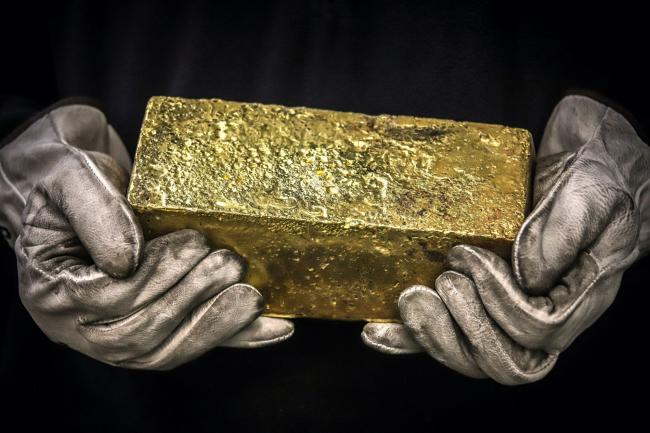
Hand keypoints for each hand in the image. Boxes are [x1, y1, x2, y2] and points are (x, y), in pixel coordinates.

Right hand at [0, 100, 293, 369]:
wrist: (78, 180)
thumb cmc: (67, 175)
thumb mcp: (70, 178)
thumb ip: (95, 212)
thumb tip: (128, 260)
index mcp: (54, 292)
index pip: (107, 300)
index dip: (155, 277)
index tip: (195, 243)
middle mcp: (84, 324)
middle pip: (140, 335)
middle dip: (192, 301)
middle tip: (229, 263)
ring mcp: (120, 330)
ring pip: (168, 350)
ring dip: (215, 324)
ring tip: (251, 295)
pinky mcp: (157, 323)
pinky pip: (194, 339)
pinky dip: (237, 336)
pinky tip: (277, 329)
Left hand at [361, 95, 649, 383]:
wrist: (587, 155)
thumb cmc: (597, 172)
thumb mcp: (591, 194)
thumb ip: (562, 234)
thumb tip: (524, 275)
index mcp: (578, 297)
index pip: (538, 331)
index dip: (499, 304)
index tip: (469, 256)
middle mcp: (545, 313)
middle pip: (504, 361)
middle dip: (462, 330)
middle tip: (435, 286)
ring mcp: (507, 310)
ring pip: (471, 356)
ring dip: (432, 337)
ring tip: (408, 300)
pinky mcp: (478, 298)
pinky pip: (445, 331)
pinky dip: (407, 338)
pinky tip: (376, 331)